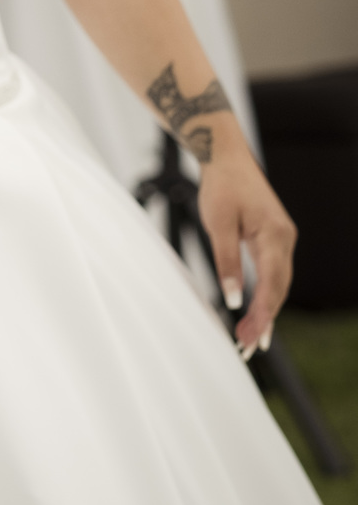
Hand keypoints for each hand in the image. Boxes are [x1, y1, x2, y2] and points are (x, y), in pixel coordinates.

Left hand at [198, 152, 296, 355]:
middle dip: (265, 319)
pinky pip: (273, 271)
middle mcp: (285, 238)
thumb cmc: (221, 186)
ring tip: (250, 337)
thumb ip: (227, 262)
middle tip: (248, 347)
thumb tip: (233, 298)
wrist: (225, 157)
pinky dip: (266, 293)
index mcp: (275, 234)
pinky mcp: (273, 237)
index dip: (263, 313)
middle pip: (279, 287)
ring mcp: (282, 238)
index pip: (272, 283)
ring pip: (278, 282)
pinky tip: (257, 312)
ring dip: (266, 309)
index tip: (253, 337)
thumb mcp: (218, 226)